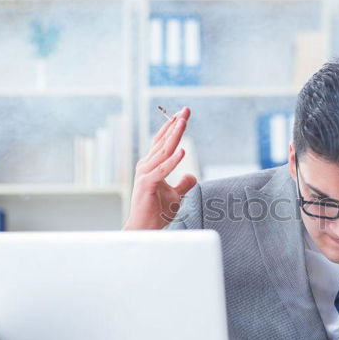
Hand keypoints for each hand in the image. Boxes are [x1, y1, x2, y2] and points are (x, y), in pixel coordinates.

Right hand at [123, 107, 196, 229]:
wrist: (145, 228)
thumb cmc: (157, 212)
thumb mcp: (176, 195)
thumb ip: (184, 184)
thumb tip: (193, 176)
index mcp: (152, 165)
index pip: (163, 142)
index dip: (172, 127)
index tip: (183, 114)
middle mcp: (147, 166)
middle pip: (163, 141)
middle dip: (175, 125)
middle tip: (186, 111)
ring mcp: (145, 174)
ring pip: (163, 151)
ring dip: (174, 136)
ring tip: (183, 122)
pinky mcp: (147, 185)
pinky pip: (162, 170)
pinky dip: (172, 161)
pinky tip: (182, 151)